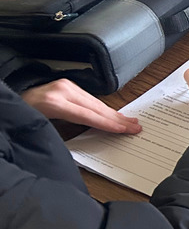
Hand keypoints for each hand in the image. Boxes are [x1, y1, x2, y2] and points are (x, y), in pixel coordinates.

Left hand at [21, 79, 141, 133]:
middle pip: (96, 107)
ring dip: (113, 113)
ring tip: (129, 121)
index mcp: (54, 102)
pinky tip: (113, 114)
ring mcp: (64, 86)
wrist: (9, 102)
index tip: (124, 129)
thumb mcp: (39, 129)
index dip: (108, 124)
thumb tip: (86, 143)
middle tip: (136, 126)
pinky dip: (102, 108)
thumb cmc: (22, 116)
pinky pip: (89, 98)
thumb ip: (63, 135)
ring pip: (95, 102)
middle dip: (117, 118)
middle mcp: (61, 90)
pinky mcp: (66, 85)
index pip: (88, 115)